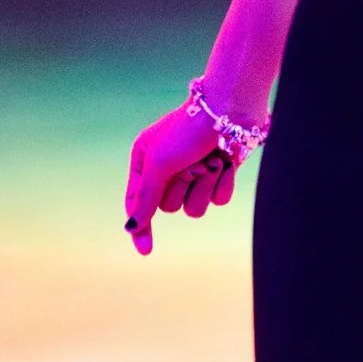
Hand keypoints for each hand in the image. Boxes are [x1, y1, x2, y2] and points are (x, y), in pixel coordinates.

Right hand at [122, 102, 240, 254]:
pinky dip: (223, 183)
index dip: (141, 226)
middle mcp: (168, 170)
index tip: (145, 251)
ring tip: (212, 160)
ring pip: (195, 208)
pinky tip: (228, 163)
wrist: (231, 110)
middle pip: (168, 207)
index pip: (137, 202)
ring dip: (205, 186)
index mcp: (145, 160)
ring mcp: (194, 174)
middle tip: (190, 162)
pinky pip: (218, 199)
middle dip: (182, 186)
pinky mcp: (218, 176)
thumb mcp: (160, 163)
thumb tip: (131, 227)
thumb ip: (145, 197)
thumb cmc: (188, 131)